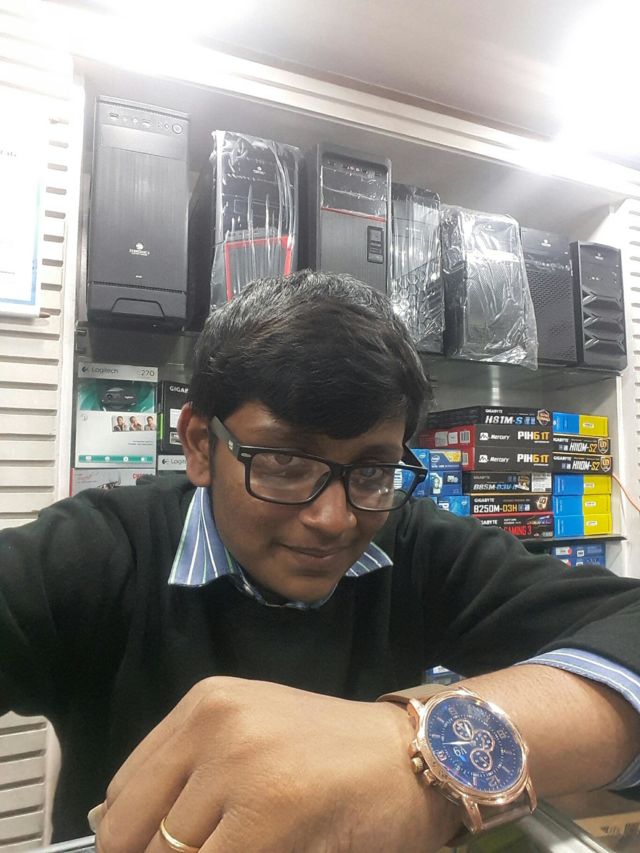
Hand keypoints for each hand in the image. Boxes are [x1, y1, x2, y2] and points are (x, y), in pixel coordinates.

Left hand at [92, 676, 460, 851]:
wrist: (411, 758)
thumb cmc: (331, 757)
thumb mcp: (251, 741)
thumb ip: (190, 777)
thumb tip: (126, 843)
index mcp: (203, 703)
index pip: (123, 792)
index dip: (128, 843)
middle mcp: (213, 721)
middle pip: (131, 831)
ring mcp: (239, 763)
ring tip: (241, 846)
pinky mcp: (268, 811)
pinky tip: (269, 852)